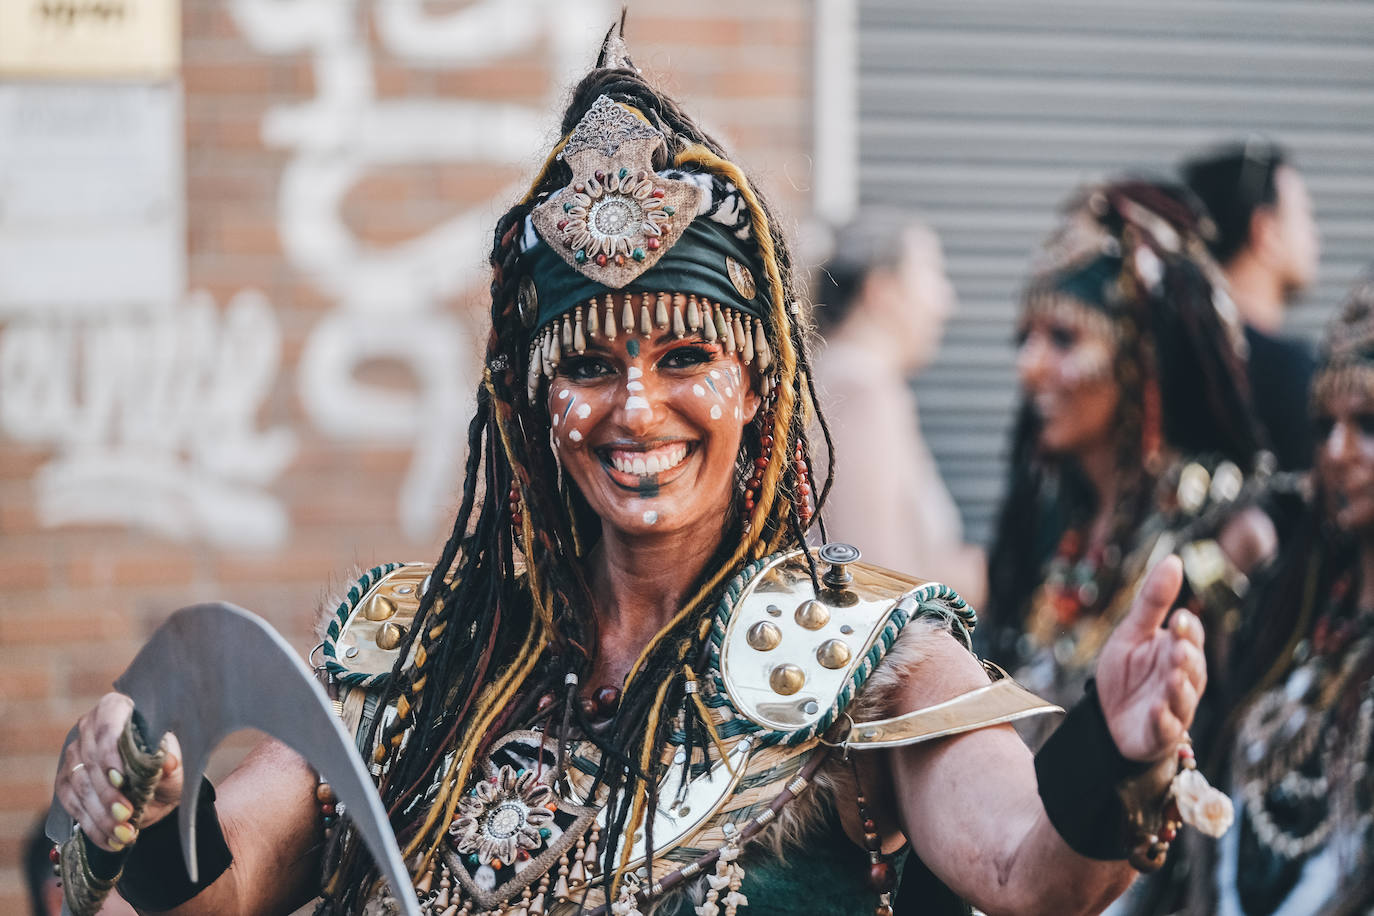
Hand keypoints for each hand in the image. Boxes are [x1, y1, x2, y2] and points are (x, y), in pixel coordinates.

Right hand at [55, 693, 183, 851]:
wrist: (159, 790)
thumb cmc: (168, 767)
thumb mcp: (178, 764)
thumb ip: (172, 761)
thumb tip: (168, 762)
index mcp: (119, 709)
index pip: (108, 725)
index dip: (111, 752)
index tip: (122, 779)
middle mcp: (90, 728)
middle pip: (91, 760)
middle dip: (109, 793)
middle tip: (127, 815)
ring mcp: (75, 755)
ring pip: (79, 785)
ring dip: (101, 814)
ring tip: (124, 833)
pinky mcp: (67, 781)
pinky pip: (72, 805)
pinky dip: (93, 826)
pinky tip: (111, 840)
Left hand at [1095, 556, 1205, 761]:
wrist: (1107, 719)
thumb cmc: (1127, 673)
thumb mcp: (1132, 633)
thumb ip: (1153, 602)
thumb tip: (1174, 560)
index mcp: (1178, 651)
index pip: (1191, 636)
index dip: (1187, 630)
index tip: (1178, 619)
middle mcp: (1183, 679)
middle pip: (1193, 666)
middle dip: (1186, 658)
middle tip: (1178, 649)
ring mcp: (1174, 708)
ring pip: (1184, 698)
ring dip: (1179, 688)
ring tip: (1172, 677)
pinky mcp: (1159, 734)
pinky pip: (1166, 728)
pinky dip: (1162, 720)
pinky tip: (1156, 711)